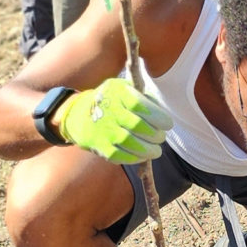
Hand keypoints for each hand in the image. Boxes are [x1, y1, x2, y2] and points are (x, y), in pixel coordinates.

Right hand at [57, 77, 172, 164]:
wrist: (79, 114)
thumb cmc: (111, 101)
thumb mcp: (123, 88)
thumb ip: (143, 96)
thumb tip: (161, 113)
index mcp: (117, 92)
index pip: (140, 105)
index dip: (157, 116)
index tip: (167, 124)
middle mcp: (109, 110)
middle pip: (137, 126)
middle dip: (155, 135)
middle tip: (161, 138)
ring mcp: (102, 129)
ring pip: (130, 143)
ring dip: (148, 150)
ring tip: (156, 151)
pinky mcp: (98, 145)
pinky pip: (119, 156)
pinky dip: (134, 158)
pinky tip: (142, 157)